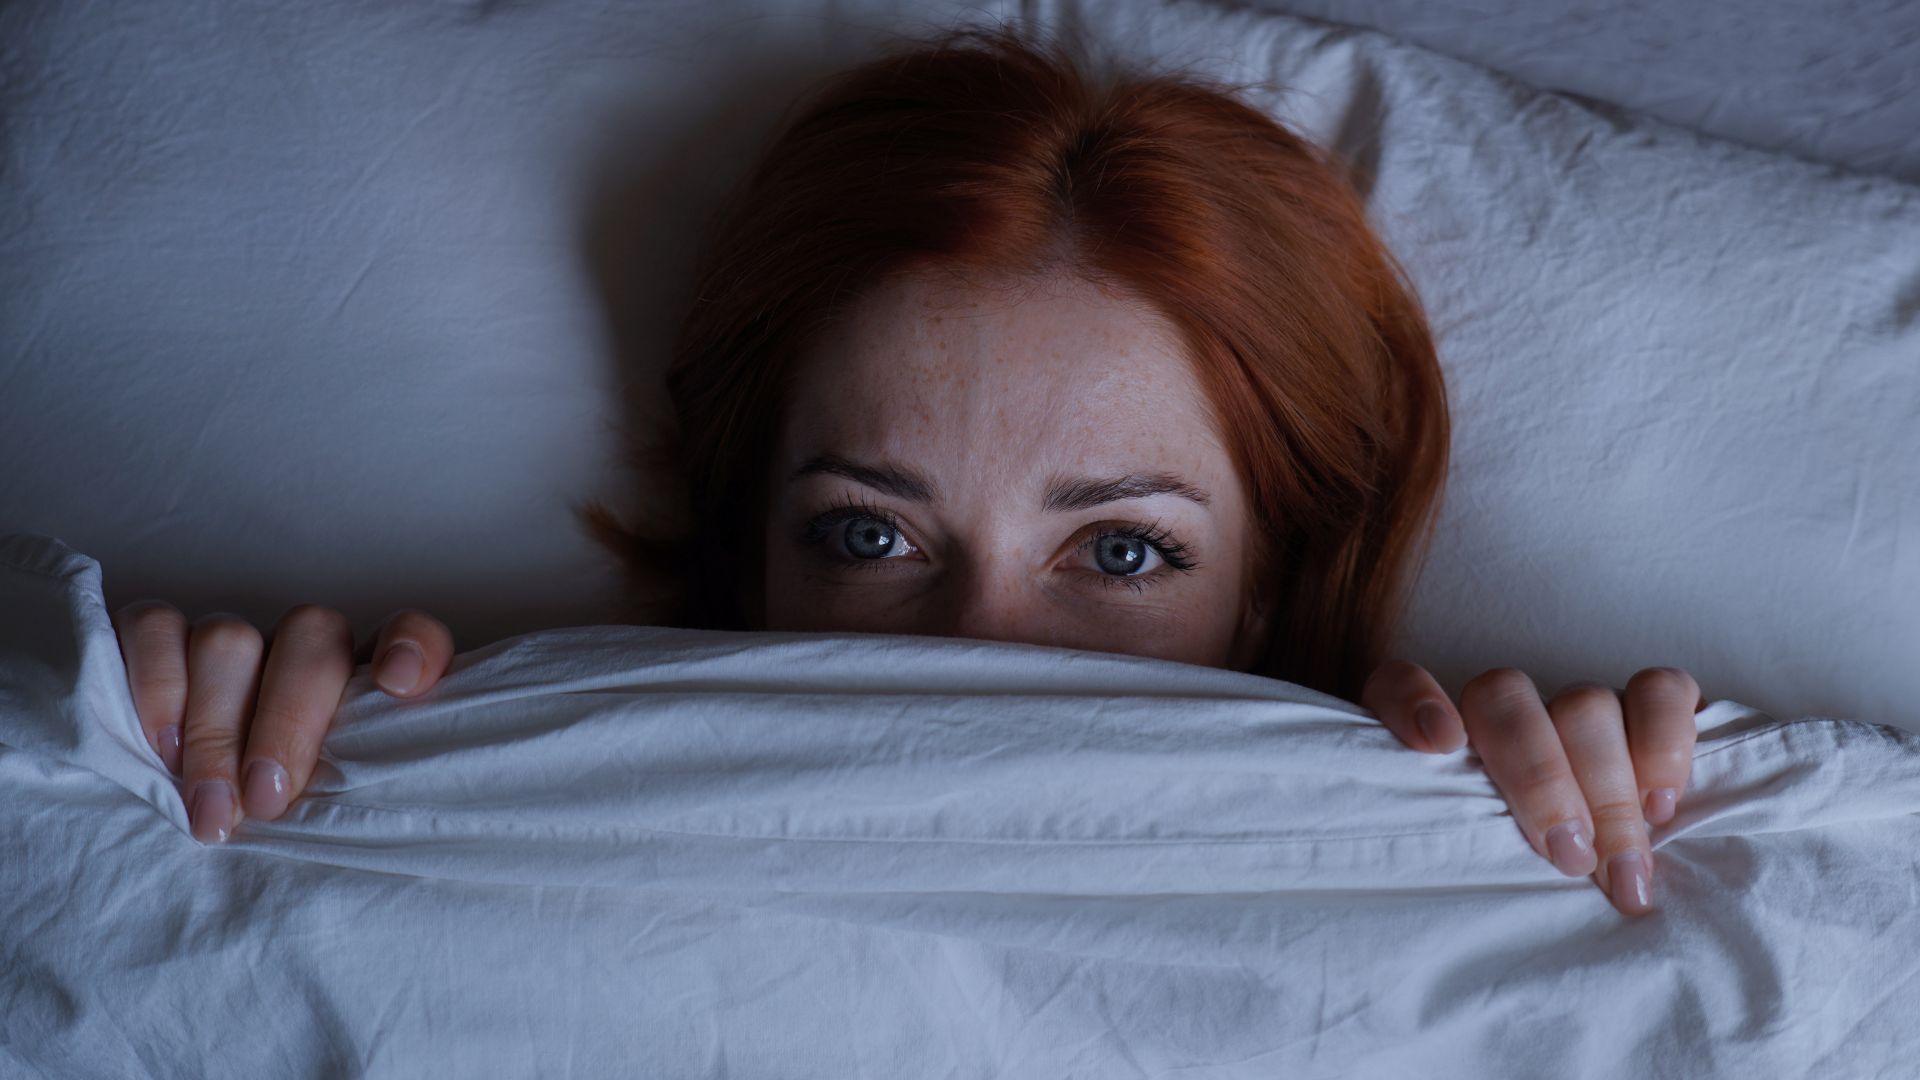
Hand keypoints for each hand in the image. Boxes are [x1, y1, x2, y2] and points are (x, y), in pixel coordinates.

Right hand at [110, 600, 455, 843]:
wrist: (197, 815)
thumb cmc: (285, 818)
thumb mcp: (335, 812)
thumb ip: (362, 797)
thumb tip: (387, 824)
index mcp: (362, 680)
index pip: (407, 633)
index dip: (412, 646)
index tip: (401, 686)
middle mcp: (300, 650)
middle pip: (310, 637)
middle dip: (287, 721)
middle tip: (268, 801)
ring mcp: (232, 642)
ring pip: (230, 639)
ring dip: (216, 729)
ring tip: (212, 808)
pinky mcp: (157, 639)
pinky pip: (155, 628)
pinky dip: (156, 685)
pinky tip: (161, 747)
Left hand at [1362, 661, 1703, 916]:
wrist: (1599, 863)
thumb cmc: (1508, 874)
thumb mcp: (1471, 867)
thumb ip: (1456, 849)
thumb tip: (1457, 885)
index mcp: (1439, 736)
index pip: (1398, 683)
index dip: (1412, 701)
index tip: (1439, 743)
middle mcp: (1505, 710)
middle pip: (1505, 699)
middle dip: (1542, 781)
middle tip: (1570, 860)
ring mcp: (1575, 705)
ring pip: (1584, 703)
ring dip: (1608, 787)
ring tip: (1621, 866)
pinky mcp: (1647, 708)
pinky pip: (1661, 692)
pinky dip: (1666, 740)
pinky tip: (1662, 802)